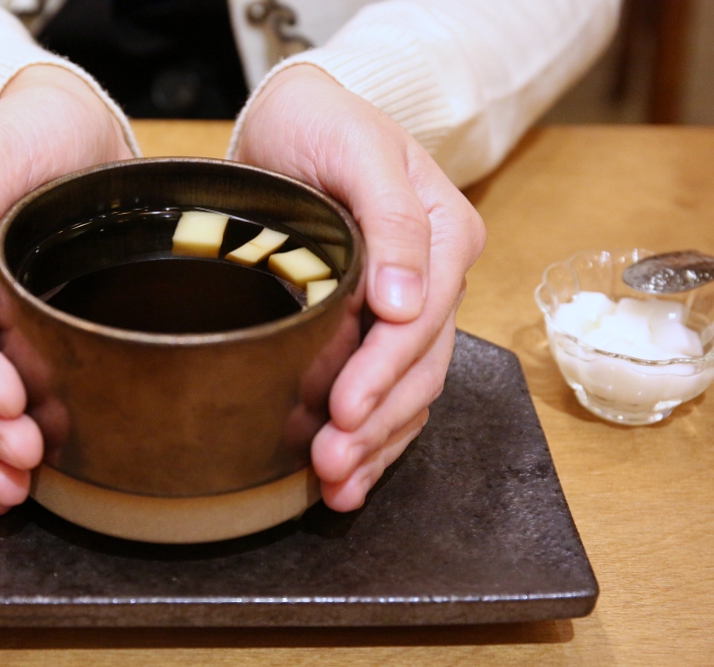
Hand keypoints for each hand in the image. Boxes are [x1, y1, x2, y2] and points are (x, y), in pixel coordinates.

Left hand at [234, 65, 485, 510]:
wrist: (294, 120)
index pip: (421, 321)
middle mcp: (434, 278)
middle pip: (418, 368)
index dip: (383, 373)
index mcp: (444, 236)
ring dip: (375, 444)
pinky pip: (386, 388)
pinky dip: (369, 434)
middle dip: (376, 424)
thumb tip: (405, 303)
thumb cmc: (322, 124)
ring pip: (407, 390)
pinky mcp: (374, 325)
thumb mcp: (359, 151)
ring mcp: (409, 305)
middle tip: (330, 466)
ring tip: (334, 486)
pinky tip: (346, 473)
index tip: (344, 412)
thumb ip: (391, 218)